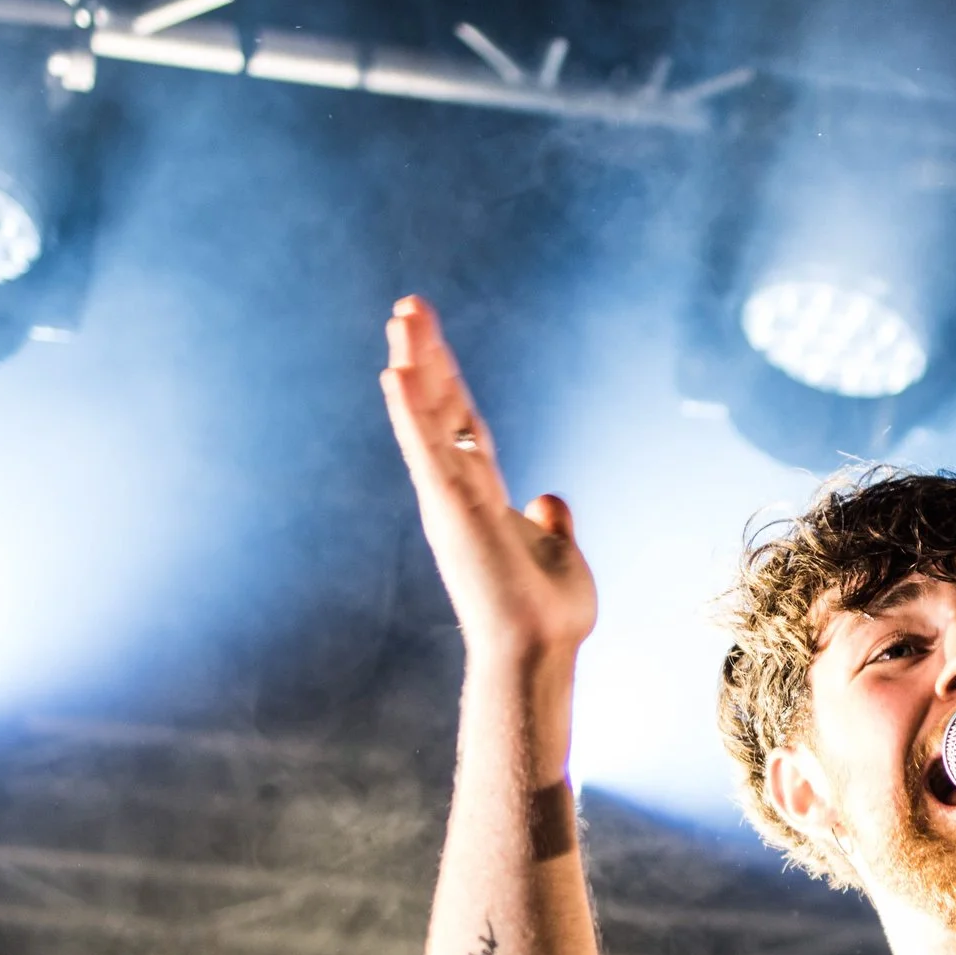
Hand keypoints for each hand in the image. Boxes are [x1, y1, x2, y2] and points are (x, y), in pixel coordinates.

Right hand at [382, 297, 595, 664]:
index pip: (463, 423)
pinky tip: (395, 373)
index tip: (430, 336)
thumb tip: (551, 496)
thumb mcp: (560, 553)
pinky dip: (410, 412)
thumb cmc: (547, 614)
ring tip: (402, 317)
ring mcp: (449, 498)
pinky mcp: (448, 509)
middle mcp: (458, 489)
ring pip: (427, 417)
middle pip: (439, 407)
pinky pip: (425, 451)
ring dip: (414, 365)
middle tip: (408, 306)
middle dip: (425, 356)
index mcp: (483, 495)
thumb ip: (552, 522)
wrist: (539, 649)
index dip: (448, 379)